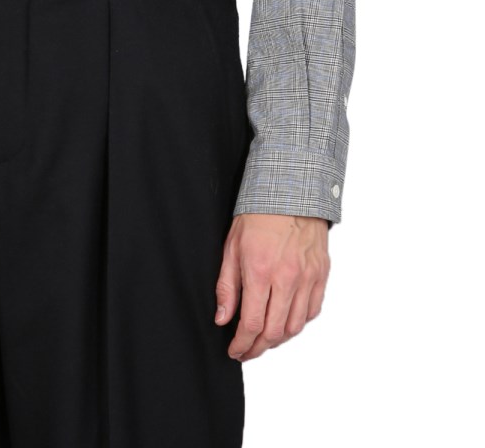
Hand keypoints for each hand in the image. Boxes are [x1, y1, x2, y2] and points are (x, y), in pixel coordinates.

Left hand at [214, 213, 329, 361]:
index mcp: (260, 271)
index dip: (242, 344)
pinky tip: (285, 322)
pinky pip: (312, 311)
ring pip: (295, 326)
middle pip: (275, 332)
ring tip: (264, 340)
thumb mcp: (232, 247)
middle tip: (247, 350)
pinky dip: (298, 323)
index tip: (235, 350)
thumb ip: (226, 286)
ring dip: (278, 340)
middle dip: (258, 348)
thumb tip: (222, 318)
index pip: (252, 323)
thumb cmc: (258, 216)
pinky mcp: (321, 275)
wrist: (291, 193)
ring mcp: (307, 278)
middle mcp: (287, 278)